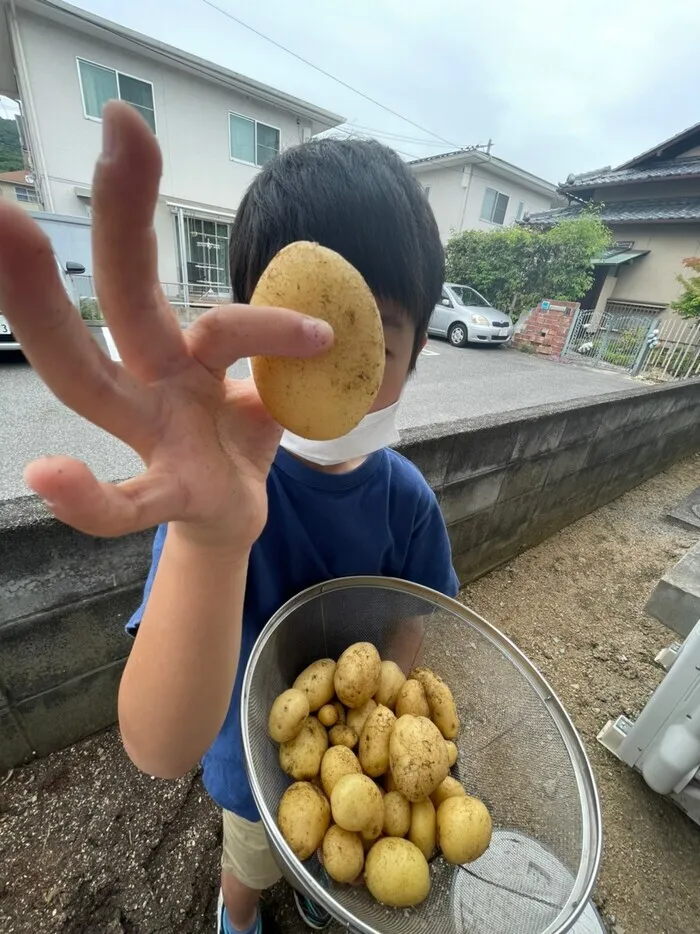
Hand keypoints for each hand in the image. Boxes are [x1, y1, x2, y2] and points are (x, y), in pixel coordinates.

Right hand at [0, 102, 332, 547]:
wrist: (238, 513)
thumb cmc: (238, 438)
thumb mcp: (267, 379)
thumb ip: (283, 341)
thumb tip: (332, 295)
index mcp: (174, 347)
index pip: (148, 268)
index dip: (133, 200)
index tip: (123, 121)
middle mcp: (152, 378)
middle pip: (122, 296)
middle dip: (117, 220)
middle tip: (107, 134)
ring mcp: (152, 433)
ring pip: (89, 378)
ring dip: (46, 313)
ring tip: (6, 236)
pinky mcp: (171, 491)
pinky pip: (128, 500)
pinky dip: (92, 498)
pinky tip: (46, 477)